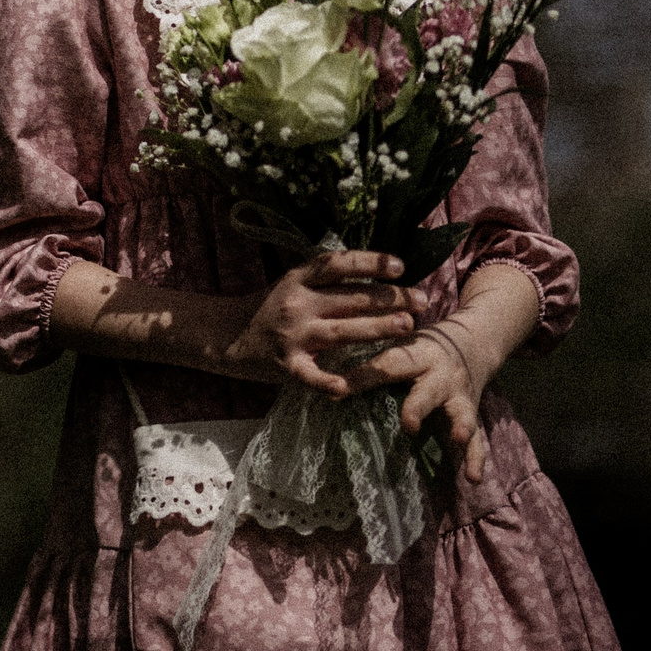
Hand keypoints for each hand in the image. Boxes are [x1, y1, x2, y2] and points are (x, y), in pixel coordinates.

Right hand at [218, 247, 414, 396]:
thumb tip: (375, 269)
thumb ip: (326, 278)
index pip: (338, 264)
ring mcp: (293, 335)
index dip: (370, 262)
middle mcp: (297, 303)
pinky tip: (345, 388)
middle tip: (421, 301)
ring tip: (406, 326)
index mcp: (298, 278)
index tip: (400, 266)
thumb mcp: (294, 283)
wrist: (229, 336)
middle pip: (349, 298)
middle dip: (390, 299)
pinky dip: (326, 382)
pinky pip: (310, 375)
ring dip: (376, 329)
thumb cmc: (271, 307)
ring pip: (342, 332)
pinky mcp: (287, 365)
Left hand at [346, 324, 494, 481]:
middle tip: (409, 425)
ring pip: (460, 412)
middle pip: (428, 392)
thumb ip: (372, 369)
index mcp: (416, 357)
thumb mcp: (399, 349)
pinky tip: (473, 479)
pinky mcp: (470, 414)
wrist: (472, 342)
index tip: (338, 391)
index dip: (363, 377)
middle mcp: (440, 376)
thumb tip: (328, 388)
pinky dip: (476, 458)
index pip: (387, 366)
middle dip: (418, 407)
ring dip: (460, 426)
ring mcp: (458, 396)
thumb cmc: (420, 350)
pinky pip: (477, 439)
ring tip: (458, 439)